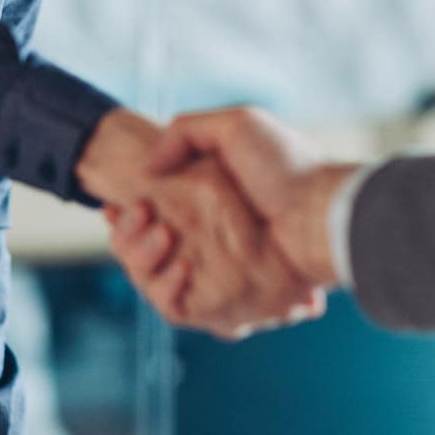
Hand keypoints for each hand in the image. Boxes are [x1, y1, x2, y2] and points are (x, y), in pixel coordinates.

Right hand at [75, 108, 321, 338]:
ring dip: (138, 258)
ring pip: (151, 280)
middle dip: (124, 237)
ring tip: (156, 232)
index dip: (124, 217)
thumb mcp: (236, 126)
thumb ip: (183, 134)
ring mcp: (213, 273)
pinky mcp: (222, 301)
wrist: (322, 211)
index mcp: (207, 205)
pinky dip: (162, 289)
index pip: (150, 218)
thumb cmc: (286, 166)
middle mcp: (207, 242)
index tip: (112, 204)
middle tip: (131, 215)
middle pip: (142, 252)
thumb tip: (148, 168)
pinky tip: (174, 261)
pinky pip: (177, 307)